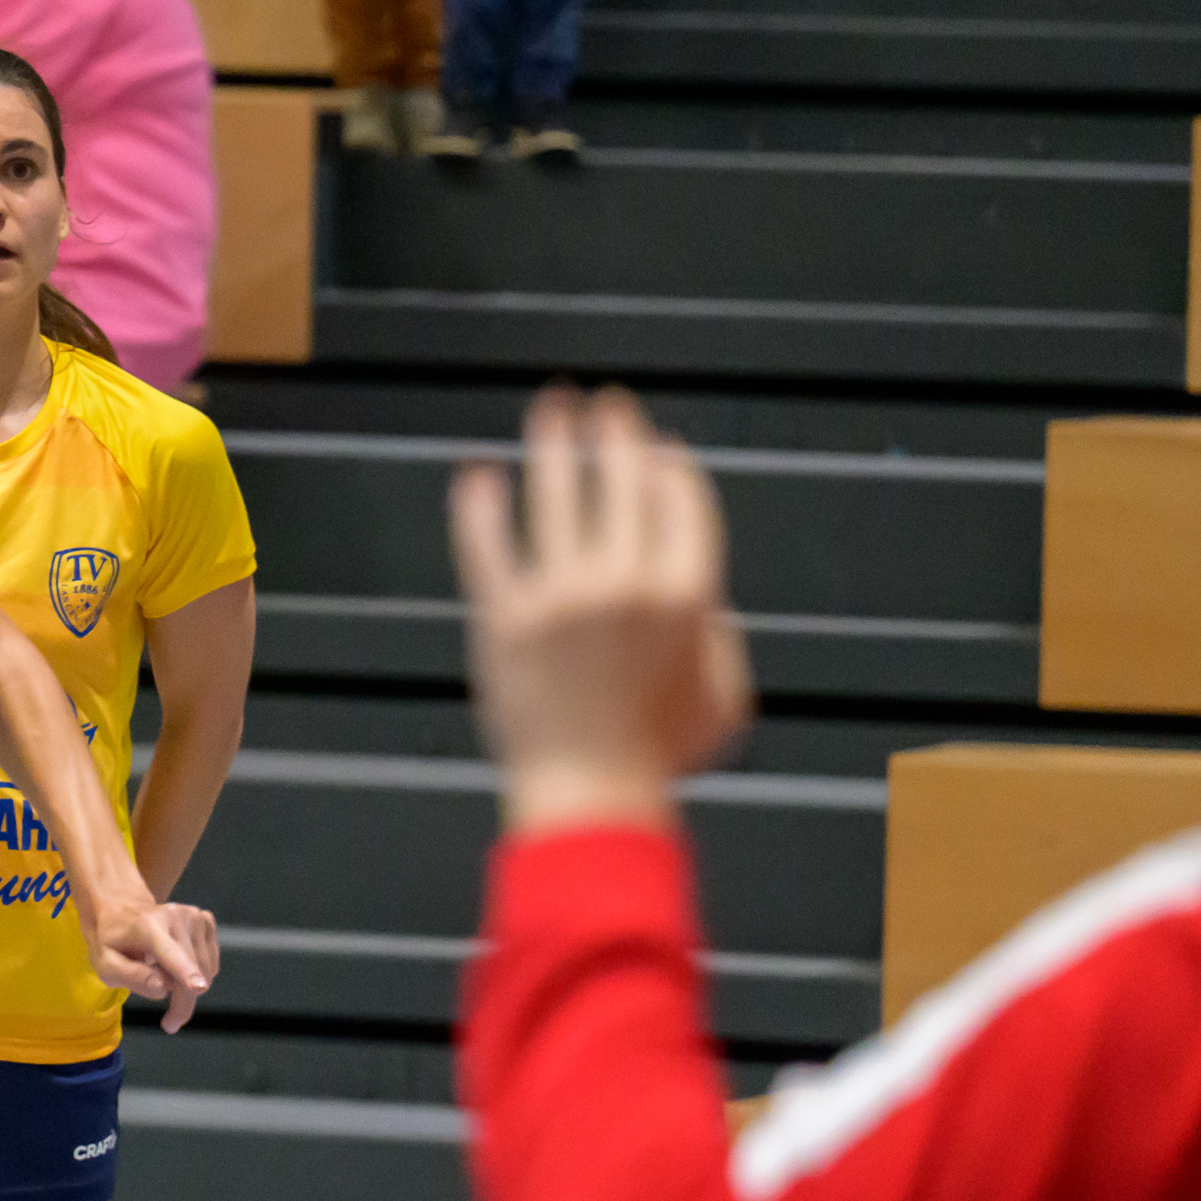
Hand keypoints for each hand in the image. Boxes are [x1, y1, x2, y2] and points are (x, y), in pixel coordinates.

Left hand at [79, 886, 218, 1031]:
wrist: (123, 911)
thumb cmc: (112, 942)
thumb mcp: (105, 964)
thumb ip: (129, 976)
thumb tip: (162, 988)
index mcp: (146, 925)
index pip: (168, 952)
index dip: (184, 972)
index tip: (198, 987)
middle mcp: (175, 916)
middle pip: (192, 972)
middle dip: (182, 1003)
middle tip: (170, 1023)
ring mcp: (195, 916)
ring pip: (206, 972)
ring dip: (187, 987)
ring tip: (160, 977)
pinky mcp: (206, 921)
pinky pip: (210, 964)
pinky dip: (195, 973)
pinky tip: (174, 965)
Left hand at [449, 386, 755, 836]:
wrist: (591, 793)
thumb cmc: (659, 756)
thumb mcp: (723, 696)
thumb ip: (720, 638)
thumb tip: (708, 600)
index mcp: (688, 595)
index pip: (681, 506)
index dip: (669, 469)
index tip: (659, 445)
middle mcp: (625, 582)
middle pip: (621, 485)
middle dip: (615, 436)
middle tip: (606, 406)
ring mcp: (560, 596)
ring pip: (555, 497)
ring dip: (553, 446)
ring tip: (550, 413)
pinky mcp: (504, 616)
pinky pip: (486, 545)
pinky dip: (480, 506)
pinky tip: (477, 477)